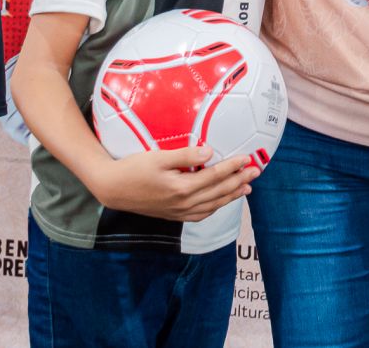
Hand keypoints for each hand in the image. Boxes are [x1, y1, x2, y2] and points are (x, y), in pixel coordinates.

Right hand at [91, 146, 259, 221]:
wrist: (112, 189)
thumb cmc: (133, 168)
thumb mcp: (159, 157)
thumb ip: (186, 156)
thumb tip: (210, 153)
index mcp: (182, 188)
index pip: (215, 176)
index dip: (234, 167)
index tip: (248, 159)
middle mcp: (183, 204)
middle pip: (219, 192)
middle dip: (239, 181)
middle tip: (255, 172)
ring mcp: (179, 212)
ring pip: (213, 206)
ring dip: (231, 197)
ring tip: (246, 189)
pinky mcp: (173, 215)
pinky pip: (200, 215)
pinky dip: (215, 208)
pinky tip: (220, 202)